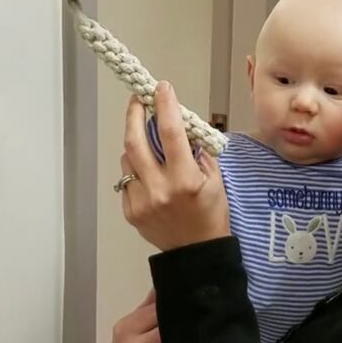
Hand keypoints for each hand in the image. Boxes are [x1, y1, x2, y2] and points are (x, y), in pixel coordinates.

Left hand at [119, 82, 229, 250]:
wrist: (196, 254)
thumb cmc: (211, 213)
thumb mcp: (214, 179)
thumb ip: (197, 151)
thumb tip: (179, 124)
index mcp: (185, 180)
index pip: (170, 133)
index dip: (164, 106)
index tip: (162, 88)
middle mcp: (159, 190)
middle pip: (135, 141)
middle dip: (134, 114)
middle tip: (138, 100)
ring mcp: (141, 202)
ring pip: (128, 159)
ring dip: (135, 144)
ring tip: (148, 143)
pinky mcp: (130, 211)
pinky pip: (127, 179)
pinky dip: (136, 169)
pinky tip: (148, 173)